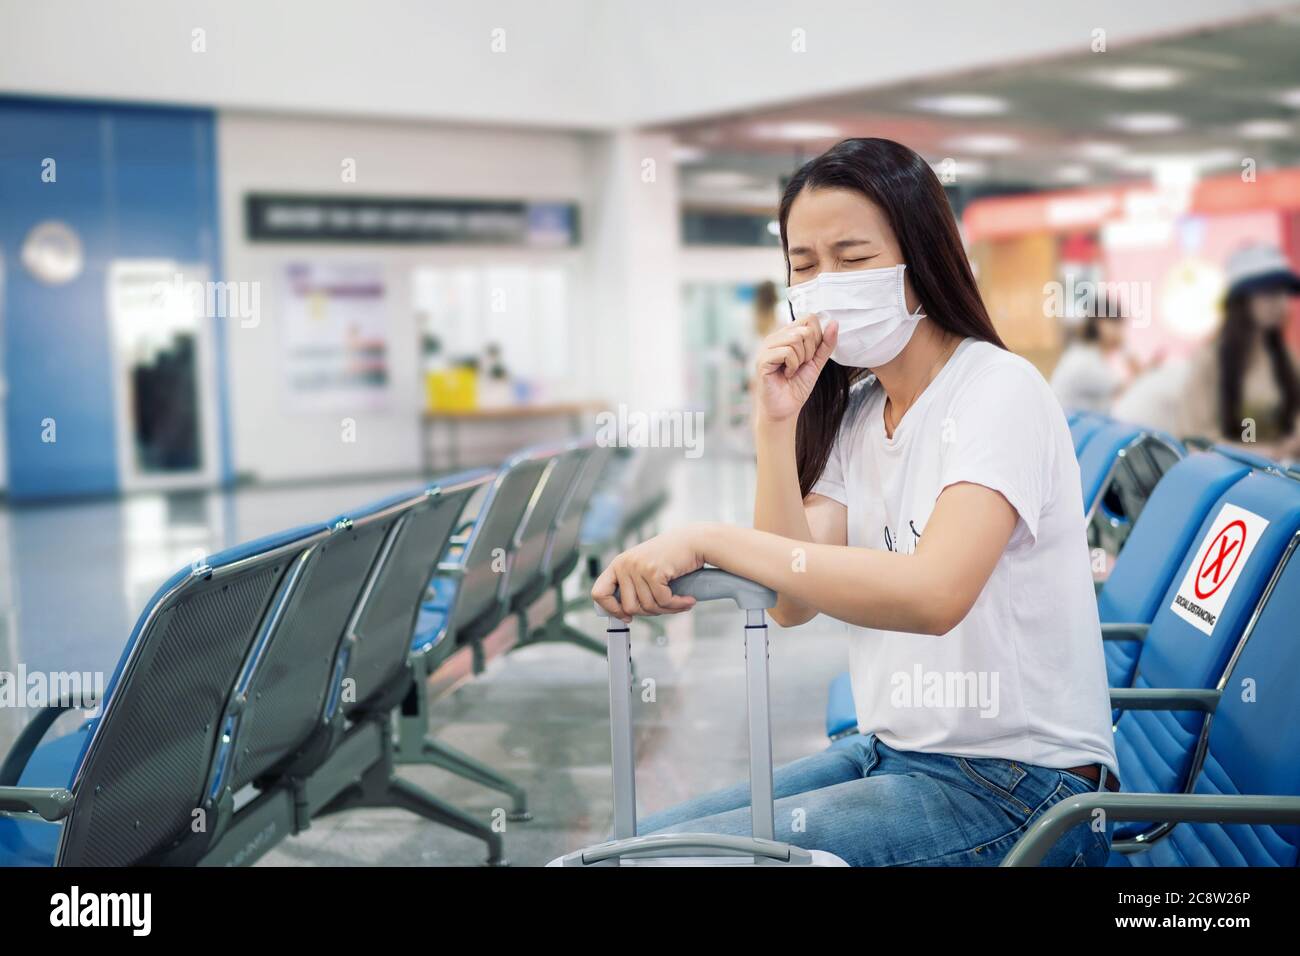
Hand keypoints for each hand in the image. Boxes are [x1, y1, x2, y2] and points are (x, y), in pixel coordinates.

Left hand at [591, 526, 706, 621]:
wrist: (694, 541)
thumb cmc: (672, 557)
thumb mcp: (644, 568)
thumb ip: (633, 585)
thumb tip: (625, 614)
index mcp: (618, 564)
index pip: (599, 593)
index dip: (611, 609)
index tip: (627, 617)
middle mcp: (624, 564)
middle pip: (629, 607)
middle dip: (650, 612)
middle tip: (666, 607)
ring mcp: (638, 567)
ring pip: (649, 606)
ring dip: (668, 609)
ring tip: (680, 602)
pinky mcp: (653, 571)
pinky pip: (663, 601)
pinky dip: (678, 604)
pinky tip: (687, 600)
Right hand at [754, 315, 837, 423]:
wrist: (785, 409)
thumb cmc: (797, 386)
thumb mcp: (817, 362)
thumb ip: (825, 344)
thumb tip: (834, 323)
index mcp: (786, 335)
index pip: (809, 318)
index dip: (817, 337)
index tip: (810, 356)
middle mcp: (775, 337)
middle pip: (805, 329)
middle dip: (810, 351)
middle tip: (801, 365)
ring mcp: (767, 348)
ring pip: (796, 339)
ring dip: (801, 359)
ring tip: (792, 370)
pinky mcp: (763, 360)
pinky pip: (787, 352)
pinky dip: (792, 366)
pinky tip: (786, 374)